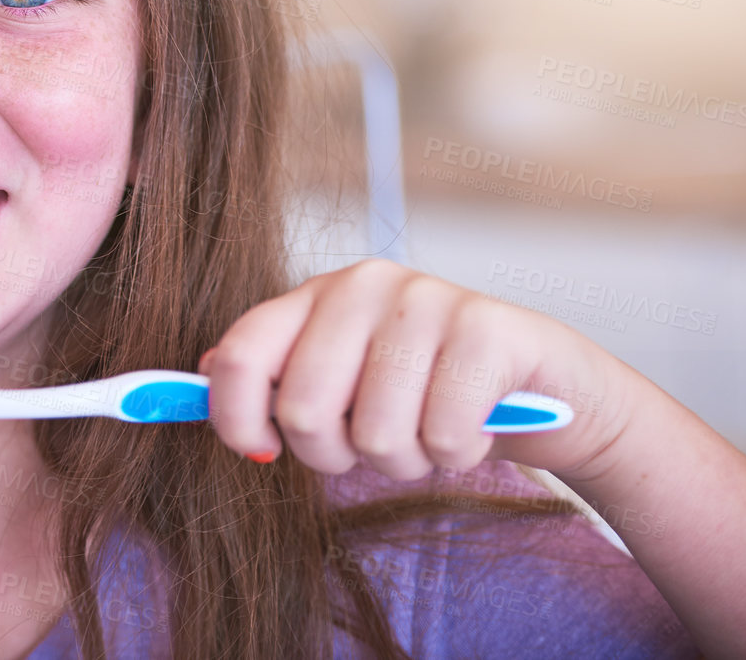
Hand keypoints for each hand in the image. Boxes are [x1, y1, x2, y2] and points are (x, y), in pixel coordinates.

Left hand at [198, 258, 640, 480]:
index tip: (259, 452)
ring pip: (378, 434)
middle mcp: (365, 284)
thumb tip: (197, 373)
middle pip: (305, 410)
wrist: (547, 385)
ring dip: (407, 461)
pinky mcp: (488, 329)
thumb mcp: (345, 382)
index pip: (241, 354)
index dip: (234, 419)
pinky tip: (474, 426)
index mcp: (316, 295)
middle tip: (376, 443)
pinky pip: (443, 435)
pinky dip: (459, 455)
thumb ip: (276, 378)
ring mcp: (428, 299)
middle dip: (339, 455)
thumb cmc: (427, 391)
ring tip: (430, 433)